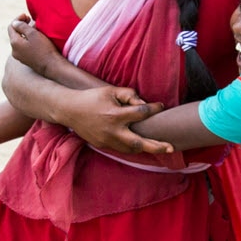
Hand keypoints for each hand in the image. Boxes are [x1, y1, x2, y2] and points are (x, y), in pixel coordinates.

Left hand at [8, 15, 56, 70]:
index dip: (18, 19)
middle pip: (15, 34)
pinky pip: (23, 47)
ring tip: (35, 28)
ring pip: (20, 40)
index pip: (11, 27)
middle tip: (30, 20)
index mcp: (14, 43)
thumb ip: (22, 26)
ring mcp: (19, 57)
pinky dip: (27, 40)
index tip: (26, 15)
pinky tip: (36, 38)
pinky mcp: (25, 60)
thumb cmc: (43, 49)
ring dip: (25, 33)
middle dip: (22, 26)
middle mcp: (14, 51)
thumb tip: (15, 23)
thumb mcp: (33, 34)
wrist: (52, 66)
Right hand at [57, 86, 172, 154]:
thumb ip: (129, 95)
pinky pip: (121, 149)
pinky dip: (132, 147)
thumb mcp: (110, 91)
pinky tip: (140, 144)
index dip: (154, 108)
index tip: (161, 106)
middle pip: (140, 143)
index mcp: (116, 115)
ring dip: (145, 147)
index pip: (142, 113)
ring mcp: (107, 141)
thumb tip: (144, 103)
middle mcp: (113, 131)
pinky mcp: (103, 146)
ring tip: (158, 146)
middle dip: (157, 146)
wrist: (69, 110)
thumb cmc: (92, 98)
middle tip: (171, 147)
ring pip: (132, 149)